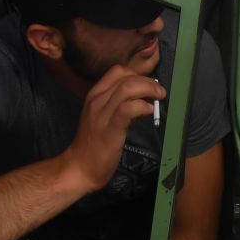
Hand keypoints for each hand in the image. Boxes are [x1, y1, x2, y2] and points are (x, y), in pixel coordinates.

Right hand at [62, 66, 163, 193]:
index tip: (149, 84)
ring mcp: (102, 113)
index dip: (138, 73)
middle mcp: (97, 99)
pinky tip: (149, 111)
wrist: (79, 168)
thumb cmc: (93, 144)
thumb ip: (120, 106)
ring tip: (159, 97)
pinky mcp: (110, 128)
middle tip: (160, 91)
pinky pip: (128, 109)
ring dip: (148, 89)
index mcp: (95, 94)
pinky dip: (142, 106)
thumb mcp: (104, 118)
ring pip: (127, 88)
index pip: (117, 71)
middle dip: (148, 80)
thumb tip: (143, 100)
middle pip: (125, 76)